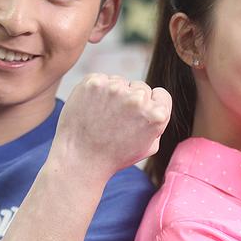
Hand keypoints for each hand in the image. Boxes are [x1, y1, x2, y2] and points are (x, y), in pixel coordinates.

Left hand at [51, 74, 171, 181]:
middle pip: (141, 87)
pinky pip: (101, 80)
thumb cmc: (114, 157)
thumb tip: (157, 104)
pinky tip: (92, 109)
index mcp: (157, 114)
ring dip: (113, 94)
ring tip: (102, 117)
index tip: (137, 115)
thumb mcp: (149, 147)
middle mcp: (138, 98)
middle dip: (131, 100)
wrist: (80, 160)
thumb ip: (158, 123)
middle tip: (116, 120)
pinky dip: (97, 91)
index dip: (150, 105)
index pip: (161, 94)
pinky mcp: (94, 83)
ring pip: (120, 82)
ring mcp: (115, 88)